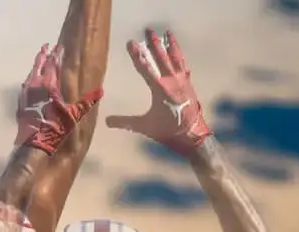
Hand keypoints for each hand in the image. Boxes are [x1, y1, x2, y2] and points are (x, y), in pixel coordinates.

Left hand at [13, 44, 100, 154]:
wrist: (35, 145)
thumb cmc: (56, 129)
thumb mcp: (74, 115)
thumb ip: (85, 102)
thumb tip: (98, 91)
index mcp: (49, 85)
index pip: (53, 64)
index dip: (57, 54)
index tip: (59, 46)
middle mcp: (35, 86)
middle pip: (39, 65)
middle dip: (44, 56)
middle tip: (47, 47)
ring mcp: (26, 94)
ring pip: (31, 75)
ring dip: (36, 67)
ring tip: (40, 60)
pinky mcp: (21, 103)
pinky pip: (26, 86)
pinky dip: (30, 80)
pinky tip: (31, 82)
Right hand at [106, 29, 211, 156]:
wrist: (192, 135)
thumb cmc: (168, 130)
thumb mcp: (145, 126)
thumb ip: (125, 122)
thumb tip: (107, 121)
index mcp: (160, 88)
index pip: (145, 67)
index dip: (137, 54)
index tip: (131, 42)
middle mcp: (172, 80)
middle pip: (161, 57)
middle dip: (154, 43)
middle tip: (148, 30)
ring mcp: (182, 80)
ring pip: (175, 57)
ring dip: (170, 44)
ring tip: (167, 33)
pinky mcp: (188, 84)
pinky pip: (183, 65)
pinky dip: (180, 57)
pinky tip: (178, 52)